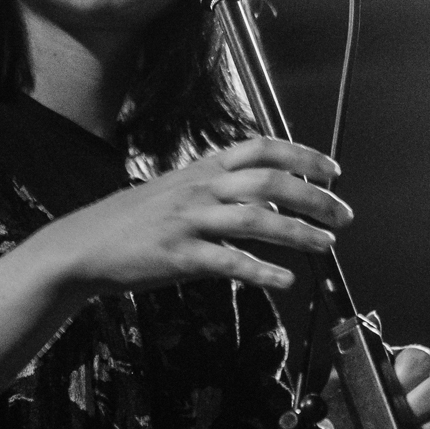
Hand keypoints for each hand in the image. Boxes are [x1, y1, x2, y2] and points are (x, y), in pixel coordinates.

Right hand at [40, 136, 351, 300]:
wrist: (86, 245)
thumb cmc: (137, 219)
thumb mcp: (181, 191)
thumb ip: (225, 192)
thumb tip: (273, 201)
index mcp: (203, 168)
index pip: (262, 148)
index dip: (303, 156)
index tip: (332, 171)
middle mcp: (200, 188)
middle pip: (269, 182)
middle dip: (314, 198)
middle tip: (343, 216)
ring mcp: (190, 221)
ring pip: (256, 219)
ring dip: (298, 232)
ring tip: (326, 244)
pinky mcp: (179, 256)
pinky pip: (229, 262)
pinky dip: (261, 271)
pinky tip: (285, 280)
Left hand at [330, 344, 429, 428]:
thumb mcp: (334, 399)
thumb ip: (350, 362)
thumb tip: (370, 320)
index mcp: (396, 380)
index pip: (420, 359)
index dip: (412, 366)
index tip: (397, 378)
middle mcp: (420, 399)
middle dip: (422, 398)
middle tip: (402, 412)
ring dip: (428, 427)